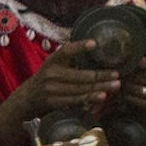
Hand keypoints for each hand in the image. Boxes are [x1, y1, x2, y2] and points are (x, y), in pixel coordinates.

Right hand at [0, 37, 121, 145]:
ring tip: (115, 86)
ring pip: (81, 89)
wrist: (28, 98)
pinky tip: (102, 96)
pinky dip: (90, 98)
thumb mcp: (54, 65)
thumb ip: (69, 59)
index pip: (66, 51)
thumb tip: (95, 48)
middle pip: (81, 75)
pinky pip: (76, 100)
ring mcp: (51, 89)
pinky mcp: (54, 102)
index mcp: (52, 60)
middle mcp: (51, 74)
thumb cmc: (48, 78)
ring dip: (100, 87)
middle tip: (117, 74)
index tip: (94, 43)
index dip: (79, 47)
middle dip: (101, 75)